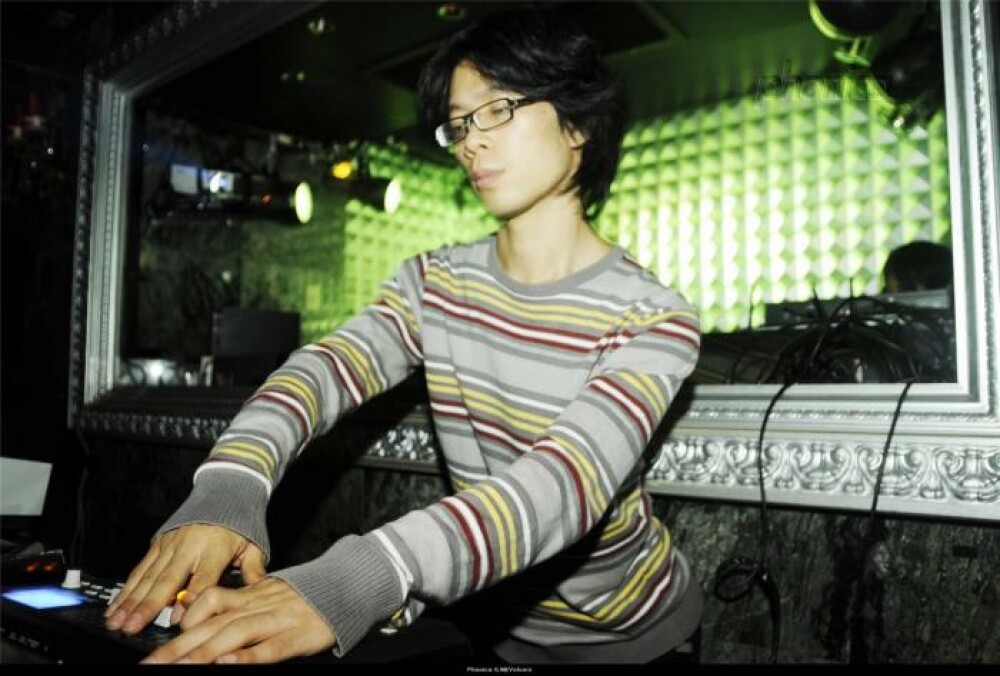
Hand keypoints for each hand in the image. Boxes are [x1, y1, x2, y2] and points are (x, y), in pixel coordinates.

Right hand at [104, 523, 265, 634]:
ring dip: (130, 601)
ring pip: (147, 576)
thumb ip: (253, 571)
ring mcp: (170, 545)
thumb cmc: (240, 523)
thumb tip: (259, 593)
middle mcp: (189, 547)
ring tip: (116, 622)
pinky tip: (115, 606)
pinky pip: (140, 569)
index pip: (203, 578)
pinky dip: (126, 589)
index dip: (192, 599)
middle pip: (167, 580)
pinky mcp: (159, 543)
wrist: (225, 491)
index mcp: (215, 548)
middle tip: (133, 627)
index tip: (179, 620)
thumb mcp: (253, 545)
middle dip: (148, 606)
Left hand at [140, 577, 335, 663]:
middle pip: (212, 626)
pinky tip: (229, 664)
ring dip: (204, 654)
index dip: (180, 623)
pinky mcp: (298, 635)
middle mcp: (258, 605)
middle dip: (178, 649)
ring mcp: (278, 619)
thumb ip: (235, 603)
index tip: (155, 646)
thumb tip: (197, 612)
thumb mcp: (266, 593)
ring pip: (235, 635)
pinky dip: (249, 656)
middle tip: (151, 666)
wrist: (346, 584)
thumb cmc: (304, 596)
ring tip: (180, 668)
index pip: (207, 605)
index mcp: (250, 596)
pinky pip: (270, 648)